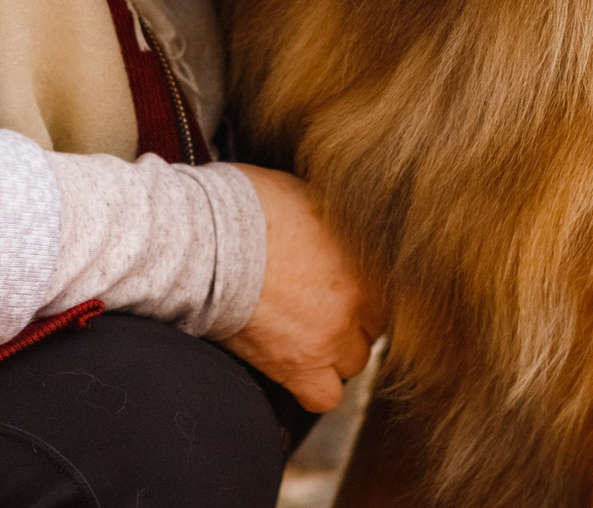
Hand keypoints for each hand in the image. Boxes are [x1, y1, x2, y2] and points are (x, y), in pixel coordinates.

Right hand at [224, 165, 386, 412]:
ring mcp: (327, 337)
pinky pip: (322, 397)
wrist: (208, 238)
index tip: (339, 287)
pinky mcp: (295, 366)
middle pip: (371, 328)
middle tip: (319, 308)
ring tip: (305, 335)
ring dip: (334, 351)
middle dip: (350, 320)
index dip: (360, 291)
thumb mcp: (307, 195)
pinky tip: (295, 366)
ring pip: (352, 363)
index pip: (384, 291)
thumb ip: (335, 223)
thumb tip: (339, 228)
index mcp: (363, 258)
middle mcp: (355, 302)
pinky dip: (313, 386)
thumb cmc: (248, 206)